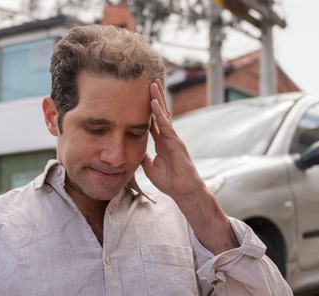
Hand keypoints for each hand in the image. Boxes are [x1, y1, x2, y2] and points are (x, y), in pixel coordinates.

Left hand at [142, 80, 239, 252]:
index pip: (153, 121)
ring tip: (152, 84)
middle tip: (149, 81)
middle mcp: (168, 137)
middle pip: (160, 113)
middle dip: (154, 97)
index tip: (141, 96)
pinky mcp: (176, 142)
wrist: (183, 191)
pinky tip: (154, 102)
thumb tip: (135, 151)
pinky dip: (160, 113)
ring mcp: (173, 138)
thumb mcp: (150, 167)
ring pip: (164, 114)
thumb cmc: (169, 181)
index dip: (148, 109)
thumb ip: (144, 157)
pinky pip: (166, 124)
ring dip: (157, 99)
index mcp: (161, 142)